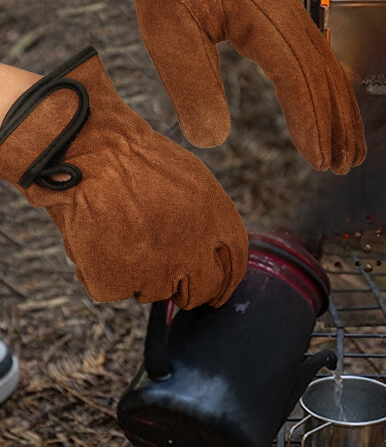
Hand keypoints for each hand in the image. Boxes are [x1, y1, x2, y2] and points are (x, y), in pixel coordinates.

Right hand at [0, 47, 248, 308]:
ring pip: (154, 291)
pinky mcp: (118, 282)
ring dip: (140, 274)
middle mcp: (194, 254)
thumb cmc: (137, 160)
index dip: (224, 284)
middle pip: (201, 291)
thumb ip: (207, 222)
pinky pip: (114, 288)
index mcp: (218, 226)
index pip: (233, 269)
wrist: (91, 153)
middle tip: (164, 273)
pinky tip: (97, 241)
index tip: (215, 293)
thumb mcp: (194, 184)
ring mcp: (157, 272)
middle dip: (186, 289)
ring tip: (120, 235)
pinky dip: (103, 272)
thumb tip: (209, 250)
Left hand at [82, 0, 366, 172]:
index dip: (312, 120)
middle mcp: (289, 16)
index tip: (319, 159)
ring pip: (330, 70)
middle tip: (343, 167)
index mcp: (263, 18)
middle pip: (326, 77)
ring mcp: (293, 16)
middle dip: (338, 125)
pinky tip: (334, 113)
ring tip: (349, 152)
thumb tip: (210, 139)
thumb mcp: (166, 32)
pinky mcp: (288, 20)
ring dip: (341, 113)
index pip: (299, 77)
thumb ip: (189, 84)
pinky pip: (320, 61)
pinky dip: (331, 93)